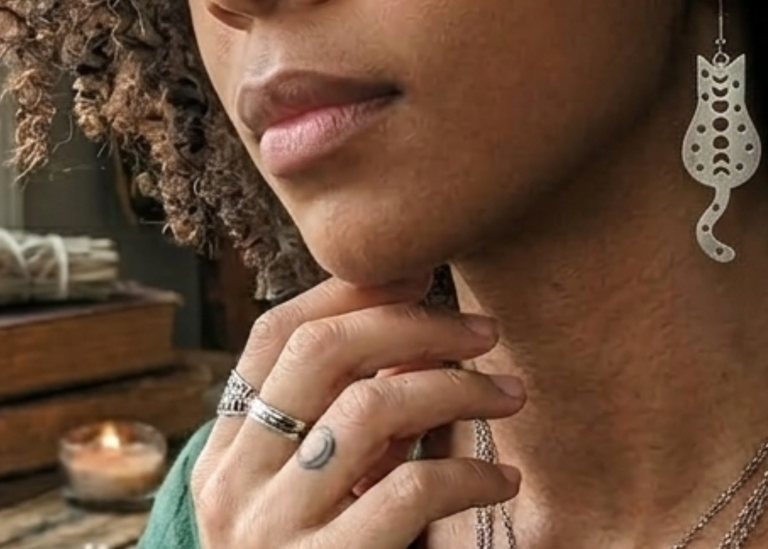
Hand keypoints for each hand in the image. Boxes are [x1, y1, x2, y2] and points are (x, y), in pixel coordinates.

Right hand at [192, 276, 524, 548]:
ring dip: (458, 386)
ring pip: (371, 407)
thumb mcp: (325, 483)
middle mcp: (235, 483)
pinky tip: (502, 482)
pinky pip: (408, 490)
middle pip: (322, 350)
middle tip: (484, 329)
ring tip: (510, 395)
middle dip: (415, 322)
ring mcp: (272, 533)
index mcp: (229, 449)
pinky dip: (469, 474)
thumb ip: (352, 412)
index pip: (277, 332)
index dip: (352, 290)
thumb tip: (416, 315)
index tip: (423, 272)